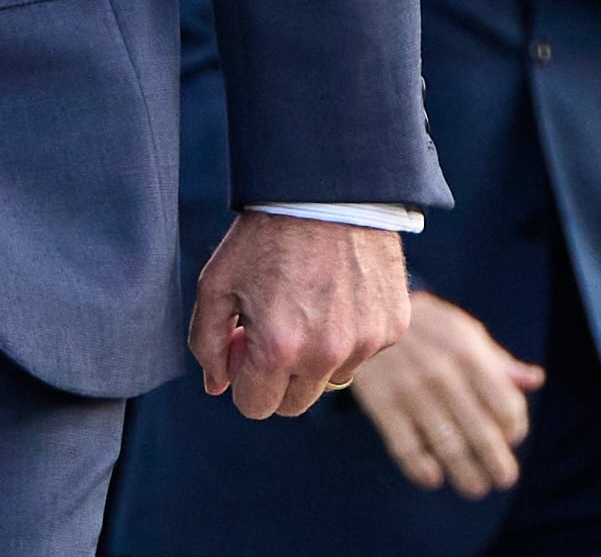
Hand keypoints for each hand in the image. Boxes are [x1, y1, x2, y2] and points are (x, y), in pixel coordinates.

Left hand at [189, 211, 409, 418]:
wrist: (325, 194)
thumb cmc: (264, 237)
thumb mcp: (216, 284)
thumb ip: (207, 342)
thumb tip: (216, 386)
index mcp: (278, 347)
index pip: (256, 406)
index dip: (243, 381)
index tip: (244, 351)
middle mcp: (326, 354)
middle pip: (294, 403)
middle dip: (276, 378)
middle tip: (271, 333)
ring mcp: (365, 343)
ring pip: (330, 379)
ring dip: (315, 357)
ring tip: (306, 306)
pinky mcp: (393, 328)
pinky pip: (363, 352)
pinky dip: (348, 335)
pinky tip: (337, 295)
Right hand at [349, 291, 545, 497]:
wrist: (365, 311)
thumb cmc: (426, 326)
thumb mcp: (464, 331)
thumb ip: (498, 360)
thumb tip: (535, 380)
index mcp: (469, 355)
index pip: (507, 407)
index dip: (515, 430)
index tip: (509, 438)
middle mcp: (444, 375)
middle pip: (483, 434)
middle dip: (498, 465)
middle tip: (503, 479)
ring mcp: (412, 392)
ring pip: (448, 448)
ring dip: (466, 476)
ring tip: (475, 487)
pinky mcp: (383, 405)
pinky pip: (407, 448)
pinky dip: (421, 470)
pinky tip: (432, 477)